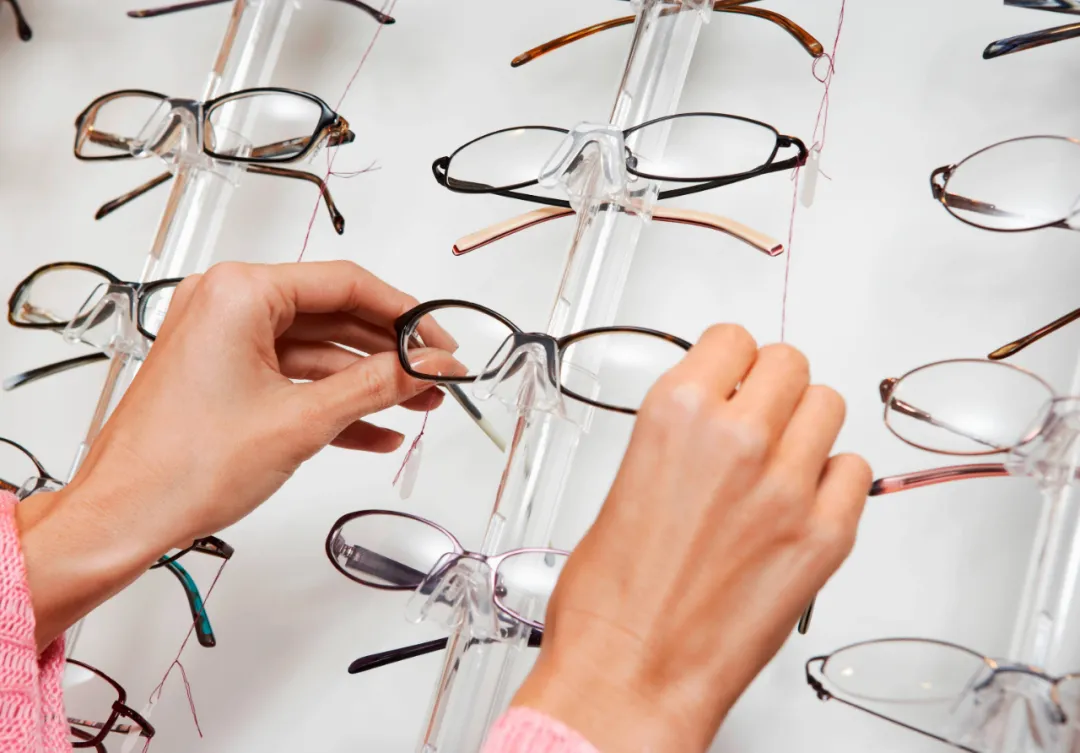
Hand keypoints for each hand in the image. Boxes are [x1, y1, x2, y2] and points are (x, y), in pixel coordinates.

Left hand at [17, 261, 460, 646]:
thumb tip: (426, 364)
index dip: (405, 314)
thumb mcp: (301, 421)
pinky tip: (377, 430)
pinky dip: (333, 402)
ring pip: (318, 351)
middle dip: (390, 353)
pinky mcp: (225, 376)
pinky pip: (294, 378)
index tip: (440, 340)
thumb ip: (375, 385)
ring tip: (418, 404)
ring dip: (368, 382)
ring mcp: (225, 341)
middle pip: (334, 316)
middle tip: (435, 374)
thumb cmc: (183, 466)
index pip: (346, 284)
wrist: (124, 518)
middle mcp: (229, 306)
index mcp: (240, 293)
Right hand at [513, 325, 870, 752]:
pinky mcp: (824, 536)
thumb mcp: (624, 486)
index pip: (733, 341)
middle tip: (759, 415)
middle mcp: (737, 440)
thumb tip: (708, 427)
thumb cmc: (609, 601)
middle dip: (772, 385)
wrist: (629, 677)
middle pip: (789, 363)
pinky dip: (833, 479)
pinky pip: (855, 472)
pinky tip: (801, 500)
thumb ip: (678, 442)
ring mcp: (787, 487)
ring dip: (806, 426)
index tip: (733, 374)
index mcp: (675, 416)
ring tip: (781, 459)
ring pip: (829, 406)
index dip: (732, 360)